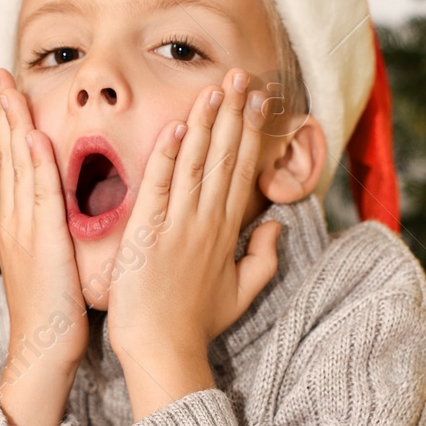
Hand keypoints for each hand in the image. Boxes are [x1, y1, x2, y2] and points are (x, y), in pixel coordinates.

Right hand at [0, 68, 88, 425]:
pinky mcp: (39, 244)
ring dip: (9, 126)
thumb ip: (55, 232)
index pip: (10, 166)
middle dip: (0, 114)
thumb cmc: (57, 316)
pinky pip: (38, 197)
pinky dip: (32, 165)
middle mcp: (14, 222)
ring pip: (15, 168)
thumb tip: (65, 211)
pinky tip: (31, 137)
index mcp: (18, 226)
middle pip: (4, 157)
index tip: (2, 94)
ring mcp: (22, 231)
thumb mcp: (55, 264)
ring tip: (4, 90)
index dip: (5, 127)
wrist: (42, 353)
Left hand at [105, 67, 282, 382]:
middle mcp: (207, 223)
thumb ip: (263, 258)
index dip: (251, 132)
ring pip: (197, 164)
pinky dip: (169, 156)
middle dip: (235, 114)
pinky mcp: (149, 234)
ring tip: (217, 87)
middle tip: (243, 76)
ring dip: (207, 123)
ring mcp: (179, 226)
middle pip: (226, 158)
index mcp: (227, 233)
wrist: (163, 350)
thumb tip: (276, 225)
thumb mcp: (241, 293)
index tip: (259, 100)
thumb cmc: (195, 325)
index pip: (242, 171)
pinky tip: (177, 126)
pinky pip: (160, 187)